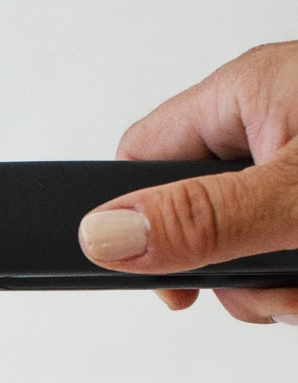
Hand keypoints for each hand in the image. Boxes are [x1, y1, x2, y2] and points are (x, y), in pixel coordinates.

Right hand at [77, 41, 297, 322]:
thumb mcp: (296, 195)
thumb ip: (202, 218)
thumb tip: (103, 234)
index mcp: (244, 92)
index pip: (139, 157)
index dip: (134, 227)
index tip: (169, 286)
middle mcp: (270, 120)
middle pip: (194, 215)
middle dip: (228, 271)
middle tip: (273, 290)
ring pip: (246, 241)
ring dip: (276, 282)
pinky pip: (288, 244)